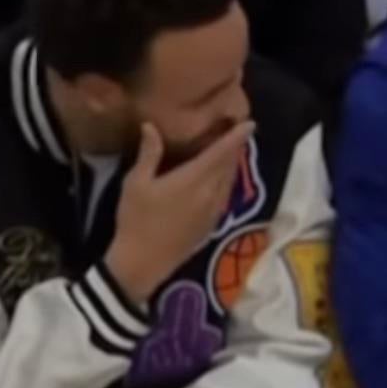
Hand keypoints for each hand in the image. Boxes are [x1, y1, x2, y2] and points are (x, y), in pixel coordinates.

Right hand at [105, 121, 254, 302]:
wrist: (143, 263)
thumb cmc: (136, 220)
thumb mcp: (136, 183)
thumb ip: (149, 153)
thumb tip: (151, 126)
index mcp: (193, 180)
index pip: (221, 153)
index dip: (236, 137)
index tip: (250, 124)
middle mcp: (209, 194)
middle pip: (229, 166)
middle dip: (235, 148)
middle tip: (238, 133)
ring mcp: (213, 212)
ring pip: (229, 183)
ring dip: (232, 166)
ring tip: (230, 153)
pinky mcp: (210, 226)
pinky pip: (224, 198)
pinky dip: (226, 183)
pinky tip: (219, 181)